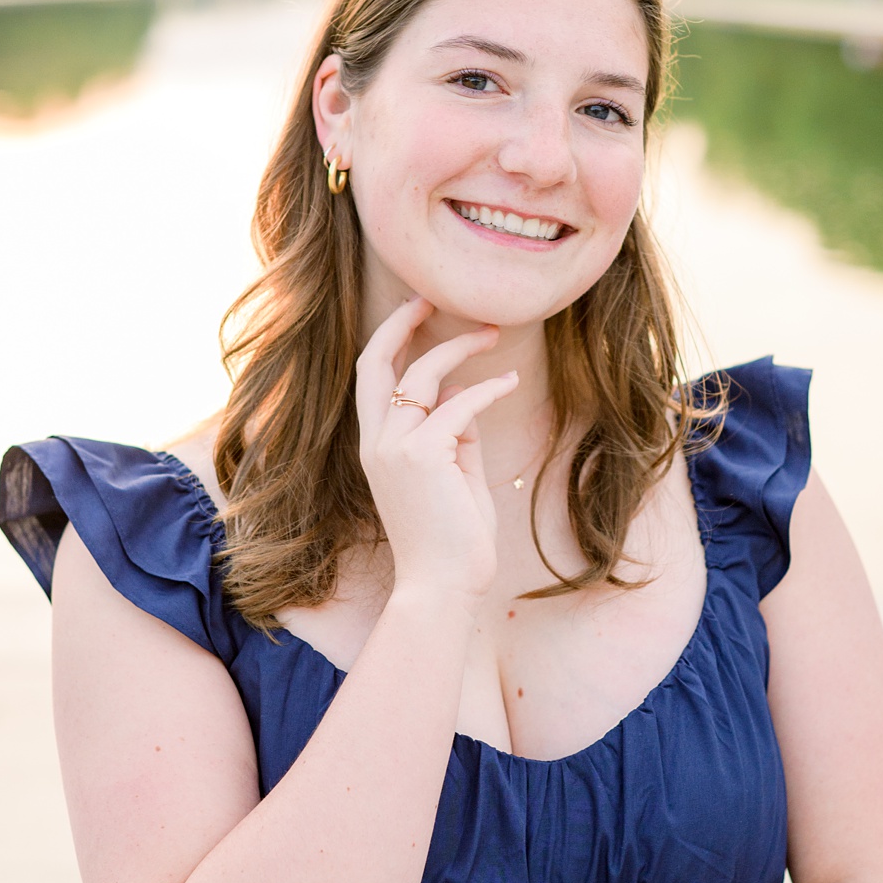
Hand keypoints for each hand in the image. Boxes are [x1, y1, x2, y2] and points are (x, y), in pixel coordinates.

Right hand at [354, 299, 518, 603]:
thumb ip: (456, 435)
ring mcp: (394, 449)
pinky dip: (487, 389)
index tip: (420, 311)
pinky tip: (511, 382)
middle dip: (401, 321)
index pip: (371, 379)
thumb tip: (465, 393)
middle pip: (375, 362)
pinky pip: (458, 406)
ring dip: (460, 347)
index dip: (391, 339)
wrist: (445, 586)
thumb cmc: (454, 538)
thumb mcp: (456, 475)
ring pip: (422, 375)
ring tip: (495, 333)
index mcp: (377, 446)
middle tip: (434, 296)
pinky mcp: (422, 457)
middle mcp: (376, 442)